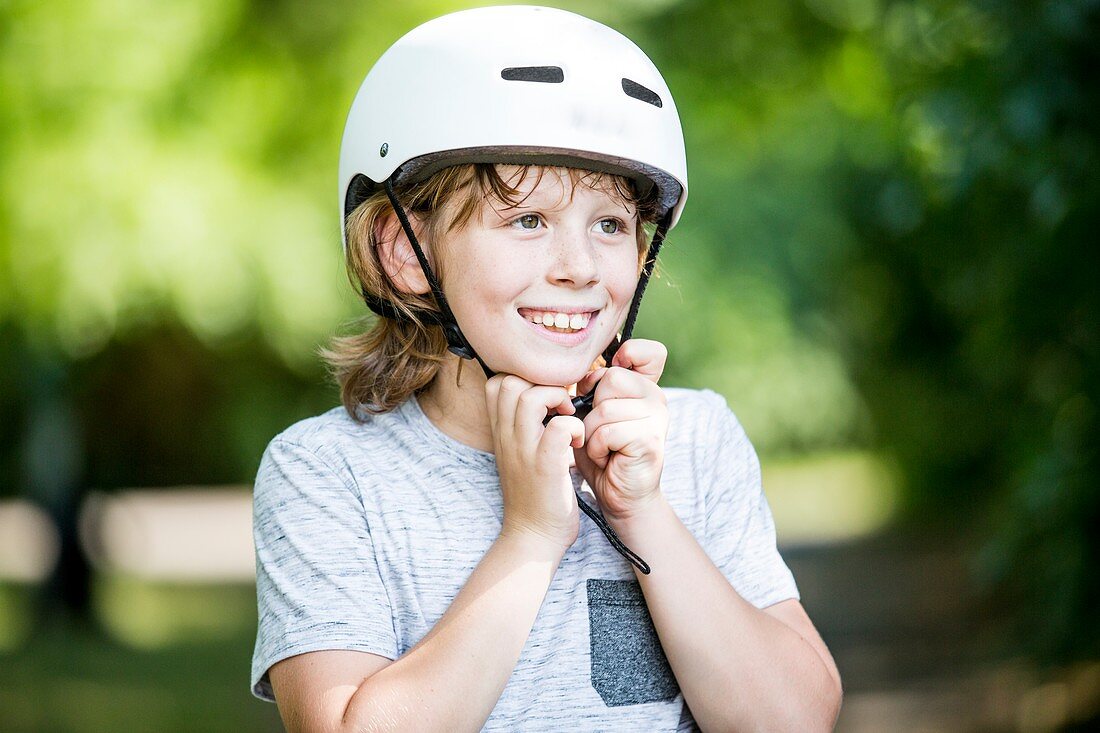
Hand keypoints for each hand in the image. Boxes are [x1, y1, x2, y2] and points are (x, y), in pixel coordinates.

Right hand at [485, 374, 583, 551]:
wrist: (533, 538)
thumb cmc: (535, 495)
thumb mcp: (520, 455)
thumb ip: (526, 427)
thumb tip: (548, 401)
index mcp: (500, 433)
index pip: (496, 382)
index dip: (525, 379)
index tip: (546, 397)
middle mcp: (506, 437)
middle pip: (510, 382)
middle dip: (542, 383)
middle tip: (560, 405)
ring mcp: (524, 450)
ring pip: (531, 397)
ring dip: (558, 399)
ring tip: (569, 418)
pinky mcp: (545, 465)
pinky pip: (561, 427)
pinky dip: (576, 427)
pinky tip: (579, 442)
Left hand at [573, 339, 668, 522]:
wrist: (620, 497)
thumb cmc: (603, 453)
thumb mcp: (593, 413)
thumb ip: (594, 387)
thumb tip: (586, 373)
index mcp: (646, 387)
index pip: (649, 351)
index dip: (627, 356)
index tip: (608, 384)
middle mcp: (657, 397)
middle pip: (611, 378)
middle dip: (592, 408)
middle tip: (601, 432)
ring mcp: (657, 418)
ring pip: (604, 408)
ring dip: (591, 433)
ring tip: (603, 447)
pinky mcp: (649, 439)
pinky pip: (606, 431)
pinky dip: (597, 448)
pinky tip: (607, 458)